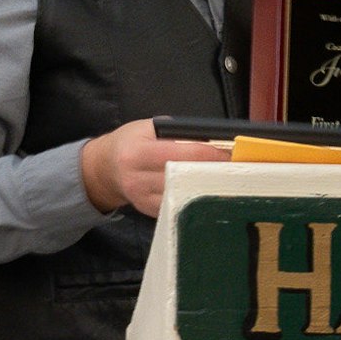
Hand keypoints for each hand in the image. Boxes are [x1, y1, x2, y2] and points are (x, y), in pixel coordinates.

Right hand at [81, 117, 229, 217]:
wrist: (104, 169)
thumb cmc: (130, 142)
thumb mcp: (147, 127)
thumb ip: (176, 132)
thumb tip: (214, 139)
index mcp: (138, 153)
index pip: (184, 155)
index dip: (212, 154)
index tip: (232, 153)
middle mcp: (138, 180)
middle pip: (187, 178)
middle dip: (214, 172)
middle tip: (237, 167)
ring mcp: (143, 200)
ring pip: (185, 194)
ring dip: (208, 186)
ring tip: (226, 178)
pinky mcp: (149, 212)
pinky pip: (179, 205)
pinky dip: (194, 197)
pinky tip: (208, 190)